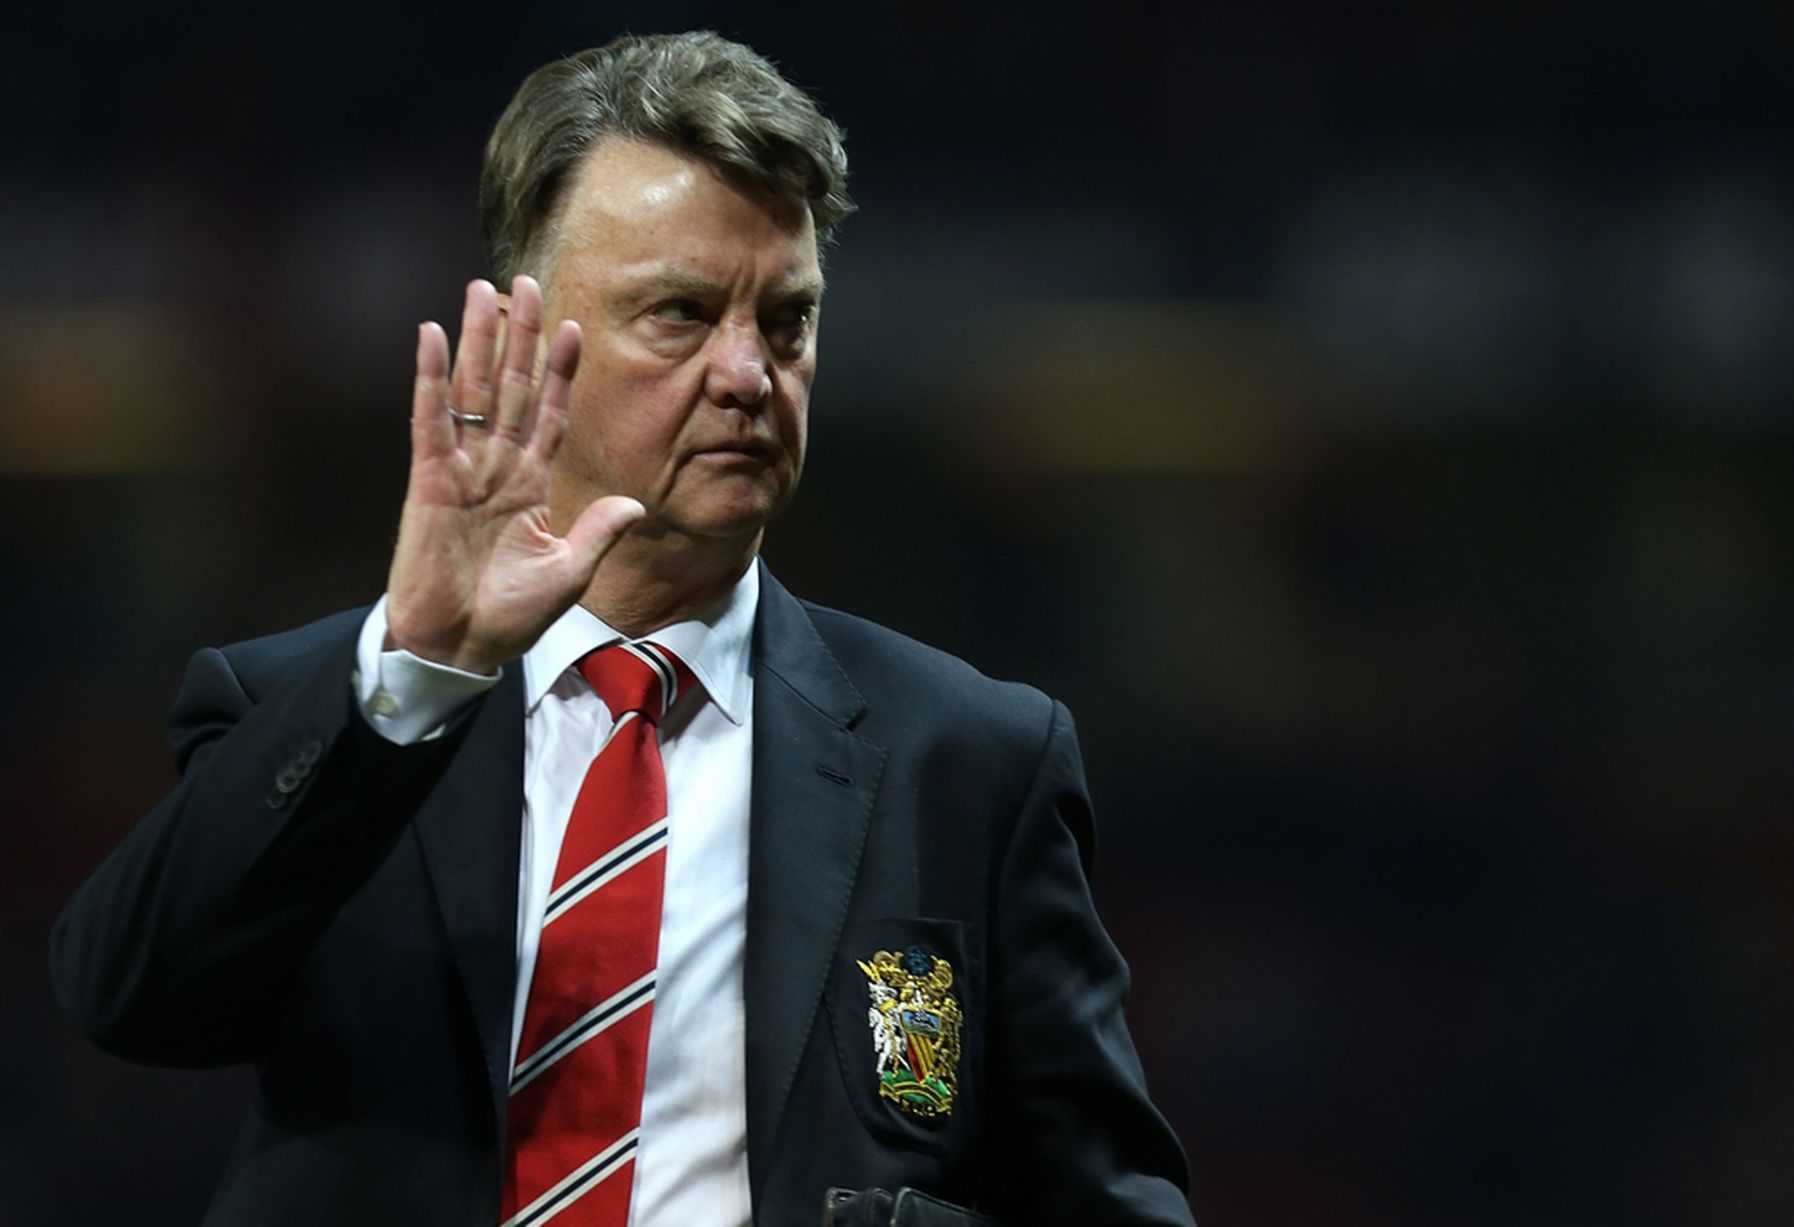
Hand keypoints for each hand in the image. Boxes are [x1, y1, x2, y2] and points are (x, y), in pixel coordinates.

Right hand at [385, 277, 643, 673]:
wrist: (461, 645)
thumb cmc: (509, 615)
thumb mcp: (569, 573)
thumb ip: (598, 533)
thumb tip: (637, 503)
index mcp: (530, 485)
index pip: (549, 415)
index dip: (560, 373)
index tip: (574, 328)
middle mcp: (496, 468)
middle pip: (511, 387)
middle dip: (521, 336)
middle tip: (526, 283)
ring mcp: (462, 469)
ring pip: (474, 391)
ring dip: (480, 340)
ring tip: (484, 290)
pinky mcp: (430, 481)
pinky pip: (431, 420)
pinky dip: (432, 378)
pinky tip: (434, 336)